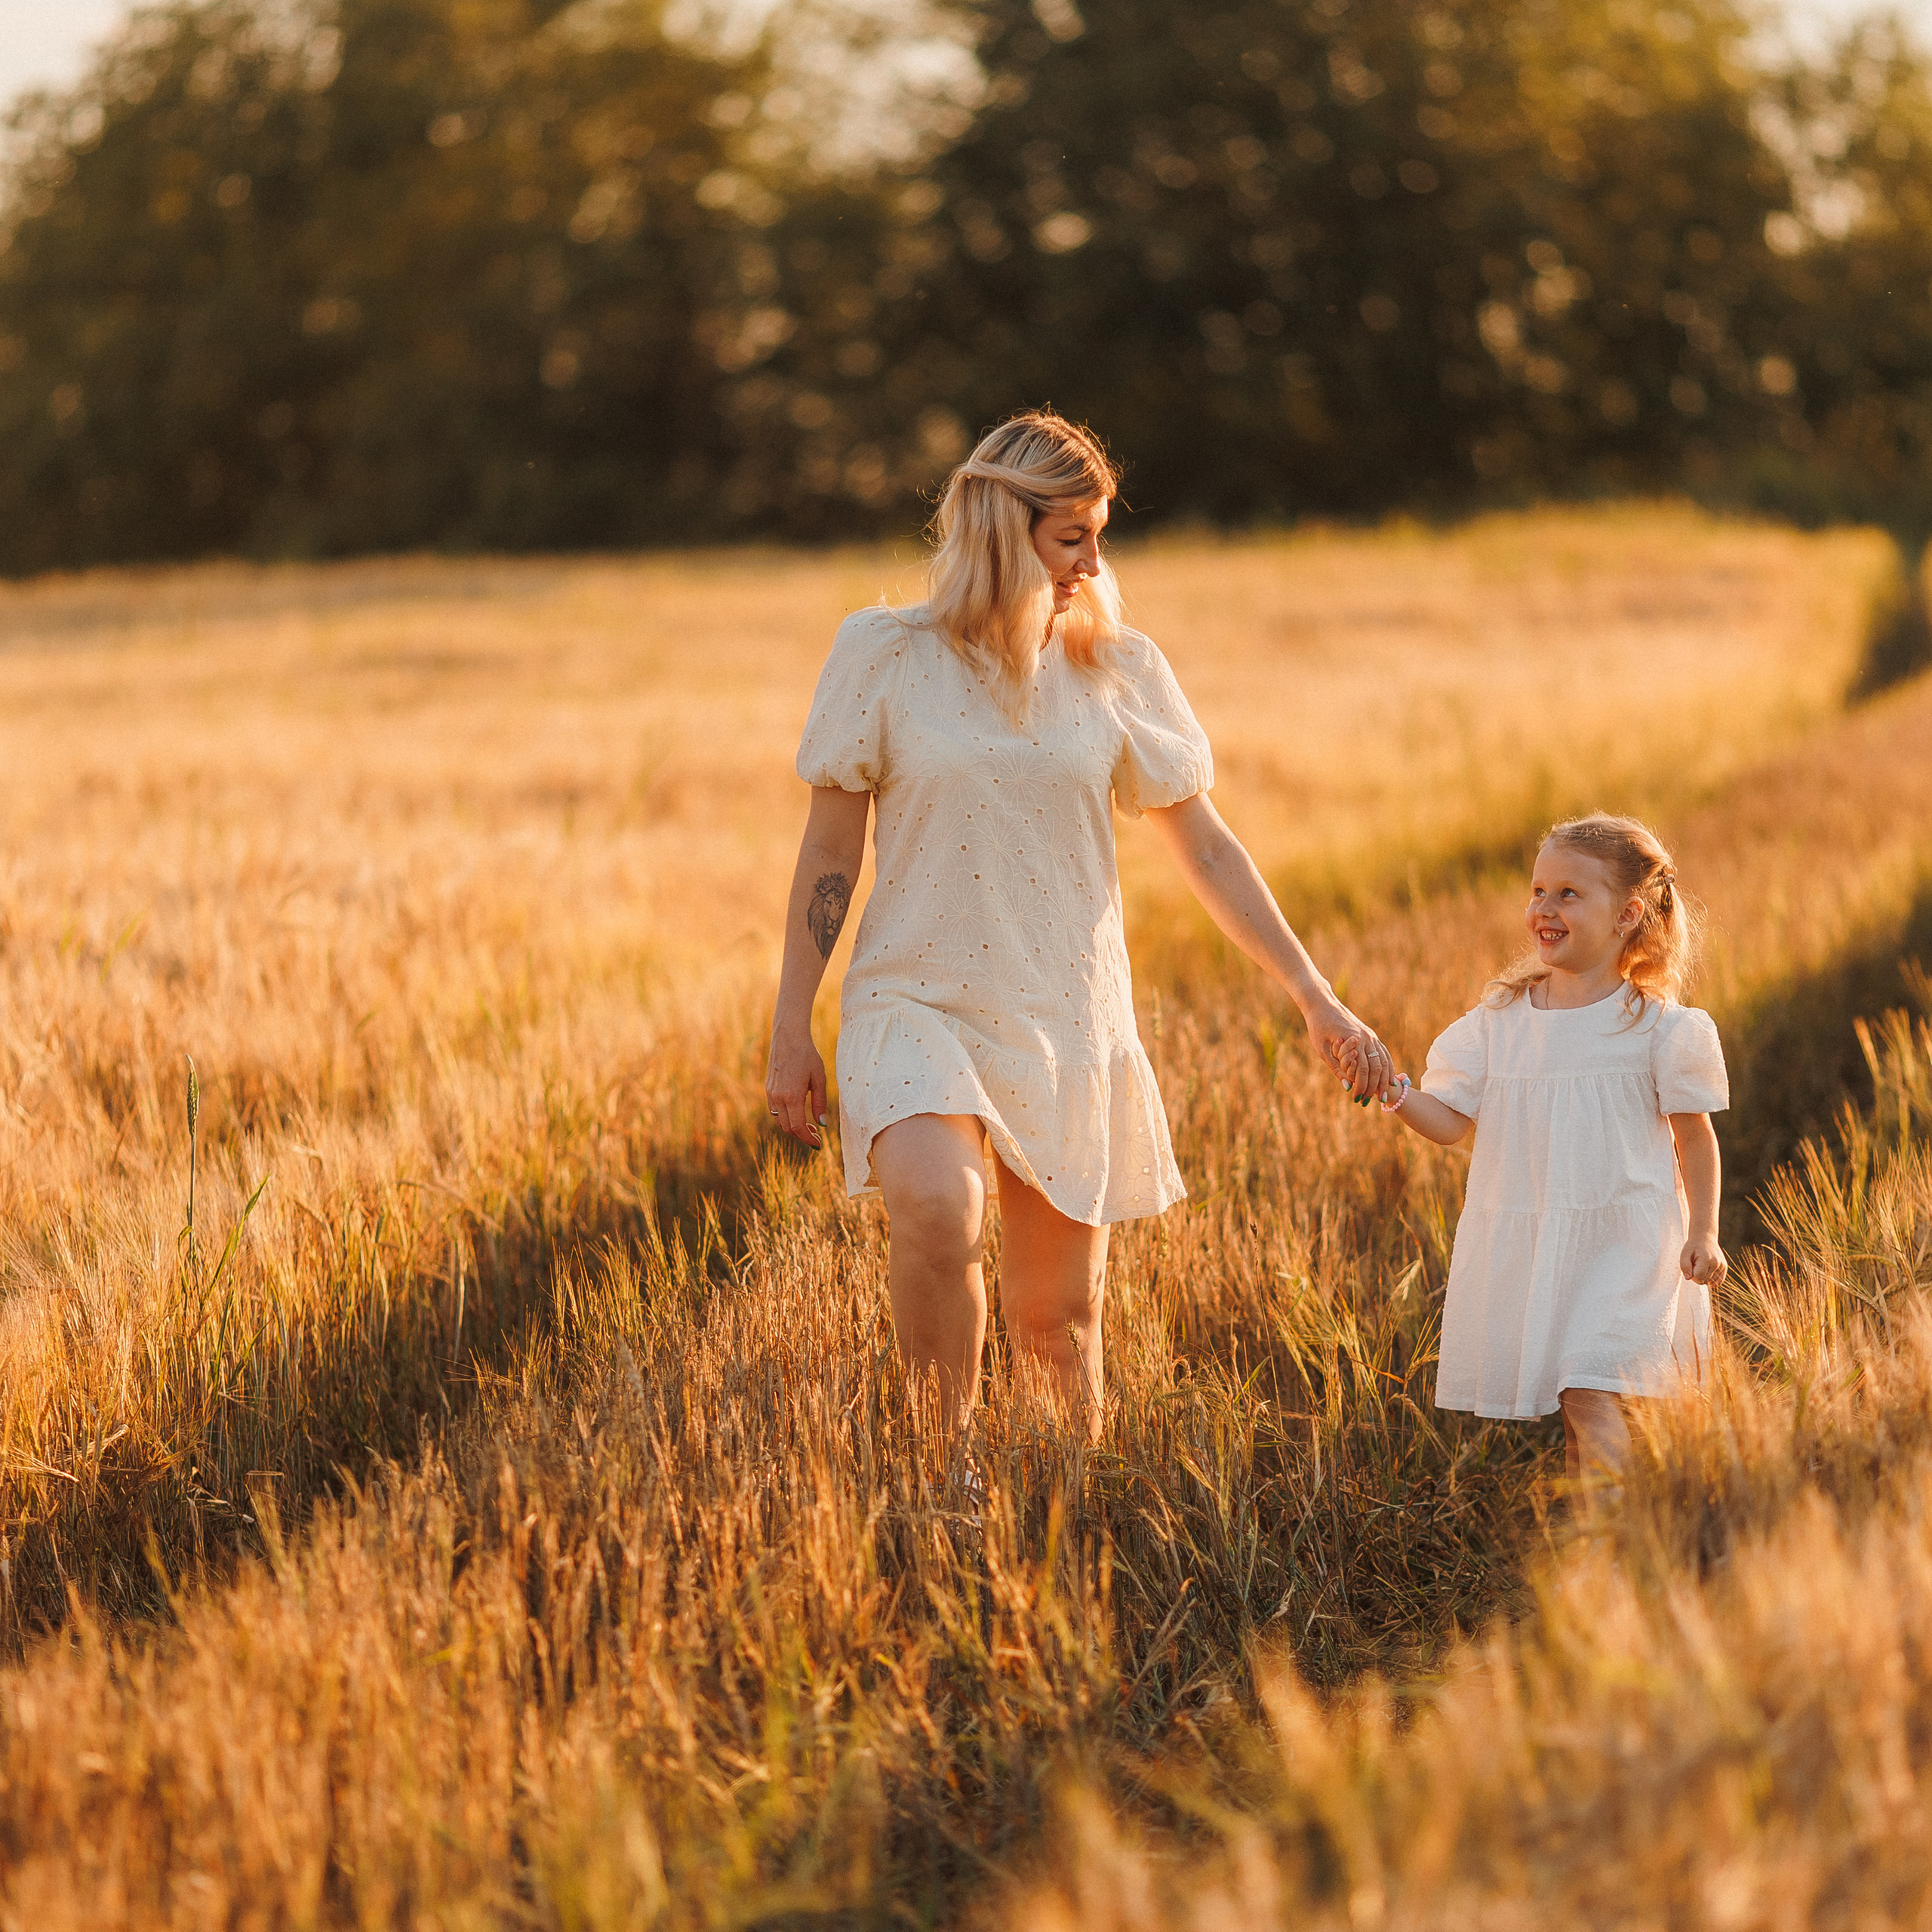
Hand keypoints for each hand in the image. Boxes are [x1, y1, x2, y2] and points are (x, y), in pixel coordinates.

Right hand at [767, 1021, 828, 1147]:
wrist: (788, 1037)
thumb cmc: (808, 1056)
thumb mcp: (820, 1078)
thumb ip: (820, 1103)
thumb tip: (822, 1124)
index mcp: (792, 1096)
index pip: (798, 1127)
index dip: (808, 1139)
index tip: (818, 1144)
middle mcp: (778, 1097)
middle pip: (787, 1128)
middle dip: (801, 1136)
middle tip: (816, 1135)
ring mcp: (771, 1093)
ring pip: (779, 1121)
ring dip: (792, 1128)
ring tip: (808, 1126)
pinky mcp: (768, 1089)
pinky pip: (775, 1111)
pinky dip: (785, 1118)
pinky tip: (797, 1113)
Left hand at [1304, 995, 1395, 1101]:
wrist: (1323, 1004)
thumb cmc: (1318, 1026)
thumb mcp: (1322, 1050)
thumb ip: (1336, 1068)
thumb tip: (1347, 1087)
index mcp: (1353, 1041)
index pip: (1363, 1070)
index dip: (1362, 1086)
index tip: (1357, 1099)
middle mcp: (1366, 1038)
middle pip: (1377, 1067)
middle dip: (1374, 1087)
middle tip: (1370, 1102)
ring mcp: (1371, 1036)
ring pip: (1384, 1061)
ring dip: (1384, 1080)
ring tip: (1383, 1096)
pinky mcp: (1371, 1035)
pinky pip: (1384, 1053)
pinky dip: (1388, 1068)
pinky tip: (1388, 1080)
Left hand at [1680, 1233, 1726, 1287]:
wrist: (1705, 1238)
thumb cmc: (1693, 1247)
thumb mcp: (1684, 1253)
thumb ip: (1684, 1266)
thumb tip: (1688, 1278)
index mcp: (1706, 1259)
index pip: (1698, 1276)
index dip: (1691, 1274)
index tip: (1690, 1266)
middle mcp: (1716, 1263)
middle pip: (1704, 1280)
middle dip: (1697, 1276)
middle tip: (1695, 1265)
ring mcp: (1722, 1266)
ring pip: (1710, 1282)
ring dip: (1703, 1277)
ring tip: (1701, 1266)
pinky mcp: (1725, 1268)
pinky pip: (1718, 1282)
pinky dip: (1711, 1280)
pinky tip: (1706, 1272)